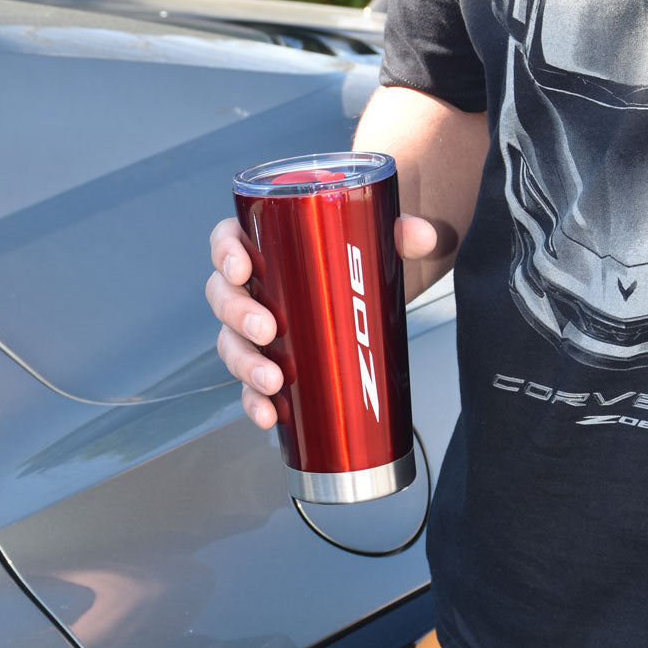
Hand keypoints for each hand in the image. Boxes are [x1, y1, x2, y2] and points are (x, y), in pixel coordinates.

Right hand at [207, 214, 436, 428]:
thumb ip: (399, 233)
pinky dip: (254, 401)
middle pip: (223, 297)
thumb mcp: (375, 242)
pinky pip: (248, 385)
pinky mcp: (266, 363)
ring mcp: (253, 329)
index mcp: (264, 246)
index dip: (225, 254)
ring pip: (231, 344)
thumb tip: (424, 235)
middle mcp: (250, 288)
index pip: (227, 241)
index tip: (241, 268)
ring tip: (272, 380)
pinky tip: (269, 414)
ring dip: (245, 364)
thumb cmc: (350, 262)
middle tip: (267, 328)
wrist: (359, 299)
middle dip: (238, 315)